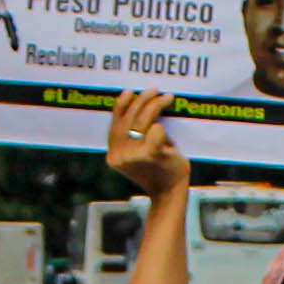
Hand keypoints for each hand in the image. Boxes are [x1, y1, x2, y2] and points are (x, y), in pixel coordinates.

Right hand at [102, 88, 189, 202]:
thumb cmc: (158, 170)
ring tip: (167, 98)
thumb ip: (135, 137)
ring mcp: (135, 156)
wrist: (170, 192)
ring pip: (144, 121)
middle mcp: (120, 156)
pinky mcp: (151, 154)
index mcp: (114, 156)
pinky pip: (156, 131)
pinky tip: (168, 123)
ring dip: (156, 105)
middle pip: (130, 120)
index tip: (129, 92)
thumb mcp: (140, 154)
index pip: (115, 125)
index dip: (121, 106)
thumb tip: (140, 106)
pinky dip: (163, 126)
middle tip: (155, 91)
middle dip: (143, 101)